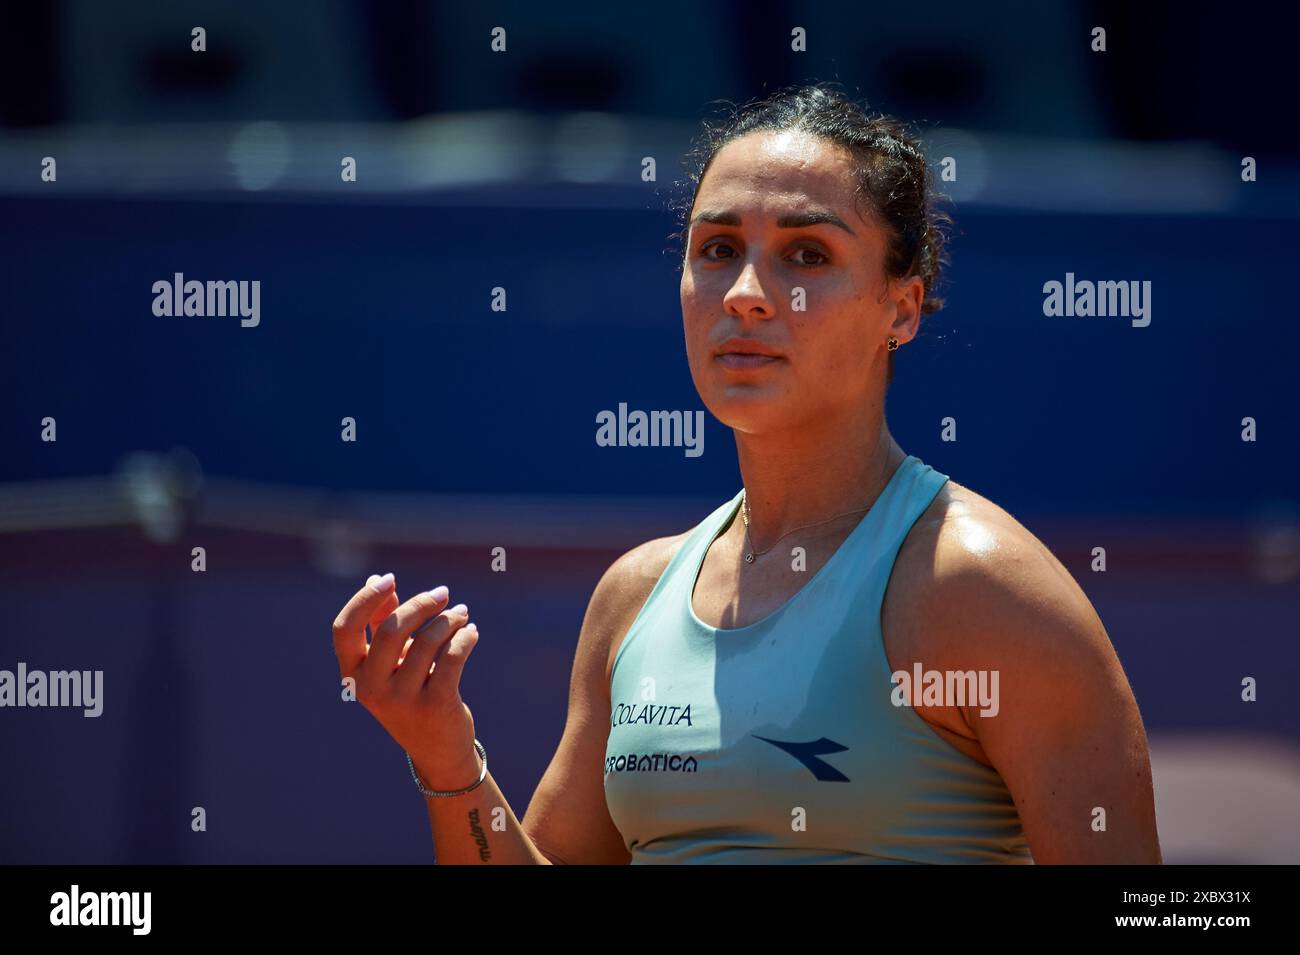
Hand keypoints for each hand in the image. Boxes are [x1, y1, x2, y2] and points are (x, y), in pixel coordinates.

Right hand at [332, 573, 481, 784]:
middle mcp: (371, 689)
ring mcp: (402, 700)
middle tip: (443, 593)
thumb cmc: (410, 695)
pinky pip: (452, 658)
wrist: (438, 750)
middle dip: (420, 604)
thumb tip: (376, 578)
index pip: (344, 629)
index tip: (390, 578)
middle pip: (391, 630)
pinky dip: (465, 638)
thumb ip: (382, 623)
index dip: (364, 599)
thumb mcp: (391, 663)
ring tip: (462, 614)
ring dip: (449, 620)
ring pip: (428, 642)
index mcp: (353, 674)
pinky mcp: (435, 706)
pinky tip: (471, 631)